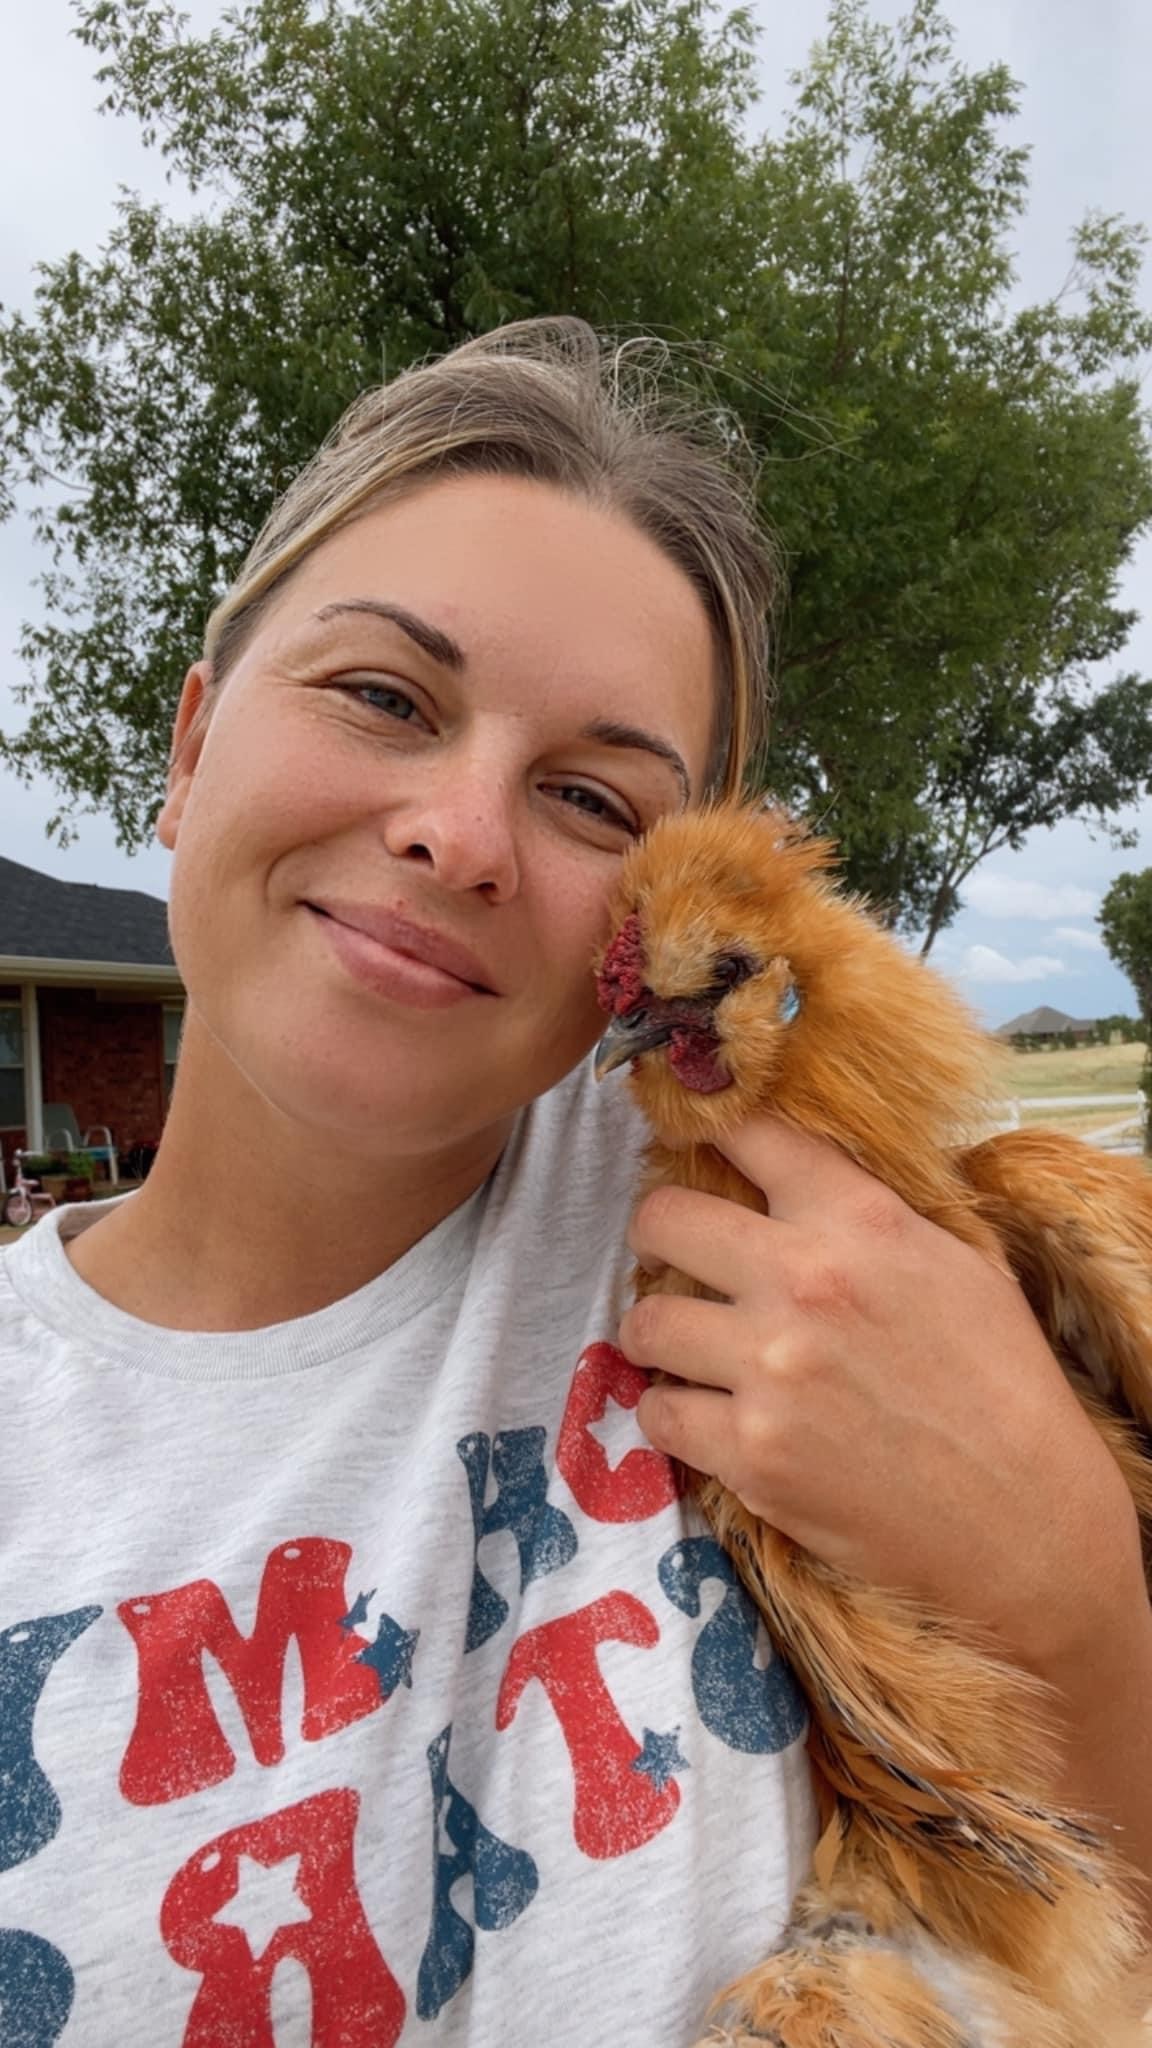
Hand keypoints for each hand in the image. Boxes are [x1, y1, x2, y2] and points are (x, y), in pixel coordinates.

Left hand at [618, 1116, 1145, 1675]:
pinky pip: (658, 1412)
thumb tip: (798, 1172)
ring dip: (657, 1332)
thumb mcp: (958, 1263)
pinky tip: (704, 1415)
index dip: (712, 1131)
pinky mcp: (750, 1452)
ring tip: (682, 1345)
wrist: (1024, 1520)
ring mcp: (769, 1369)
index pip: (751, 1133)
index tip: (694, 1142)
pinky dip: (672, 1414)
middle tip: (669, 1251)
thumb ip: (868, 1212)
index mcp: (861, 1220)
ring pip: (647, 1321)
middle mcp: (803, 1281)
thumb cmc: (1003, 1385)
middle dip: (657, 1231)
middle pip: (664, 1218)